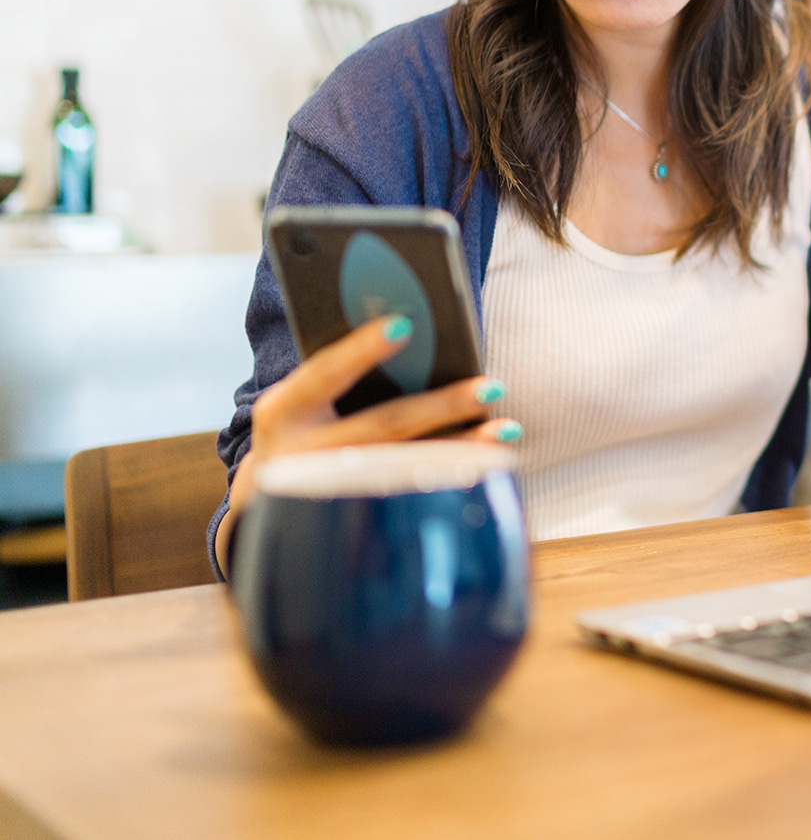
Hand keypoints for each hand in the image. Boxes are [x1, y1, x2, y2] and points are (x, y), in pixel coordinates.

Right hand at [214, 315, 516, 576]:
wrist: (269, 506)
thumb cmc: (302, 429)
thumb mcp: (304, 402)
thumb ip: (342, 375)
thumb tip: (413, 334)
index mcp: (282, 412)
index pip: (324, 374)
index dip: (361, 351)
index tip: (405, 325)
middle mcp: (300, 458)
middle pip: (383, 426)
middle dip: (442, 406)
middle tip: (492, 386)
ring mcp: (329, 496)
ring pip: (407, 467)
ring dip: (462, 446)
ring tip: (506, 427)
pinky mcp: (354, 521)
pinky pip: (415, 496)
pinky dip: (455, 477)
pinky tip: (490, 463)